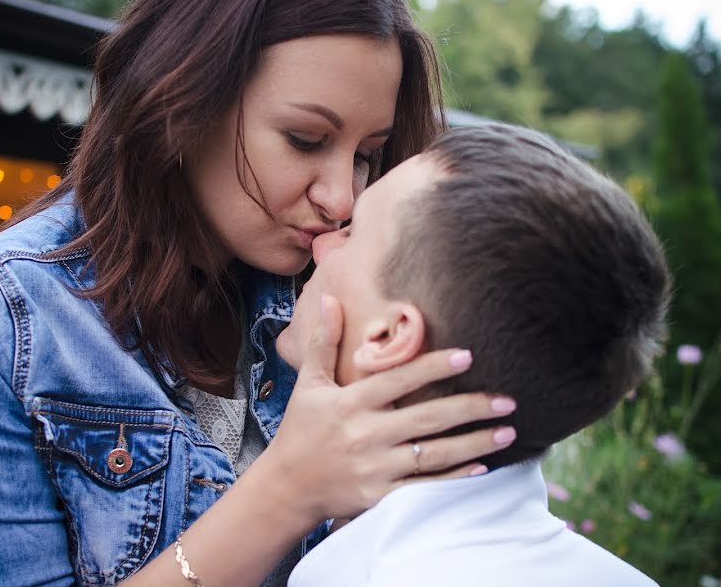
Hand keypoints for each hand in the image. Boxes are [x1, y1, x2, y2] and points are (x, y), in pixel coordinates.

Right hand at [264, 294, 515, 522]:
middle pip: (426, 418)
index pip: (398, 380)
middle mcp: (365, 434)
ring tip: (508, 430)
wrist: (286, 487)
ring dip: (474, 443)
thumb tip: (329, 299)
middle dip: (470, 408)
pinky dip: (455, 478)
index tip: (468, 356)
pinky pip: (424, 487)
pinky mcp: (379, 497)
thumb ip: (323, 343)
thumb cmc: (300, 430)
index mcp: (350, 403)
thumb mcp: (308, 384)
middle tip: (508, 399)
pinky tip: (483, 467)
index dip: (433, 367)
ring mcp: (374, 468)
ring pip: (433, 454)